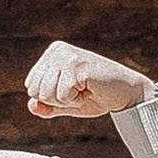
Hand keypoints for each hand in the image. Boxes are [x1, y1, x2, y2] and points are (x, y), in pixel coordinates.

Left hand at [24, 41, 152, 122]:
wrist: (127, 94)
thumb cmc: (97, 96)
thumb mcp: (66, 103)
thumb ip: (47, 106)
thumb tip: (31, 106)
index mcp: (52, 54)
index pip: (31, 86)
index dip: (51, 98)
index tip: (72, 90)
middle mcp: (57, 50)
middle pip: (35, 91)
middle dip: (57, 100)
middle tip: (79, 91)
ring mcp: (67, 56)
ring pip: (46, 94)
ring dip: (68, 100)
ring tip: (85, 89)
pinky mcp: (77, 65)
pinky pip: (63, 96)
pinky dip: (77, 100)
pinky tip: (91, 89)